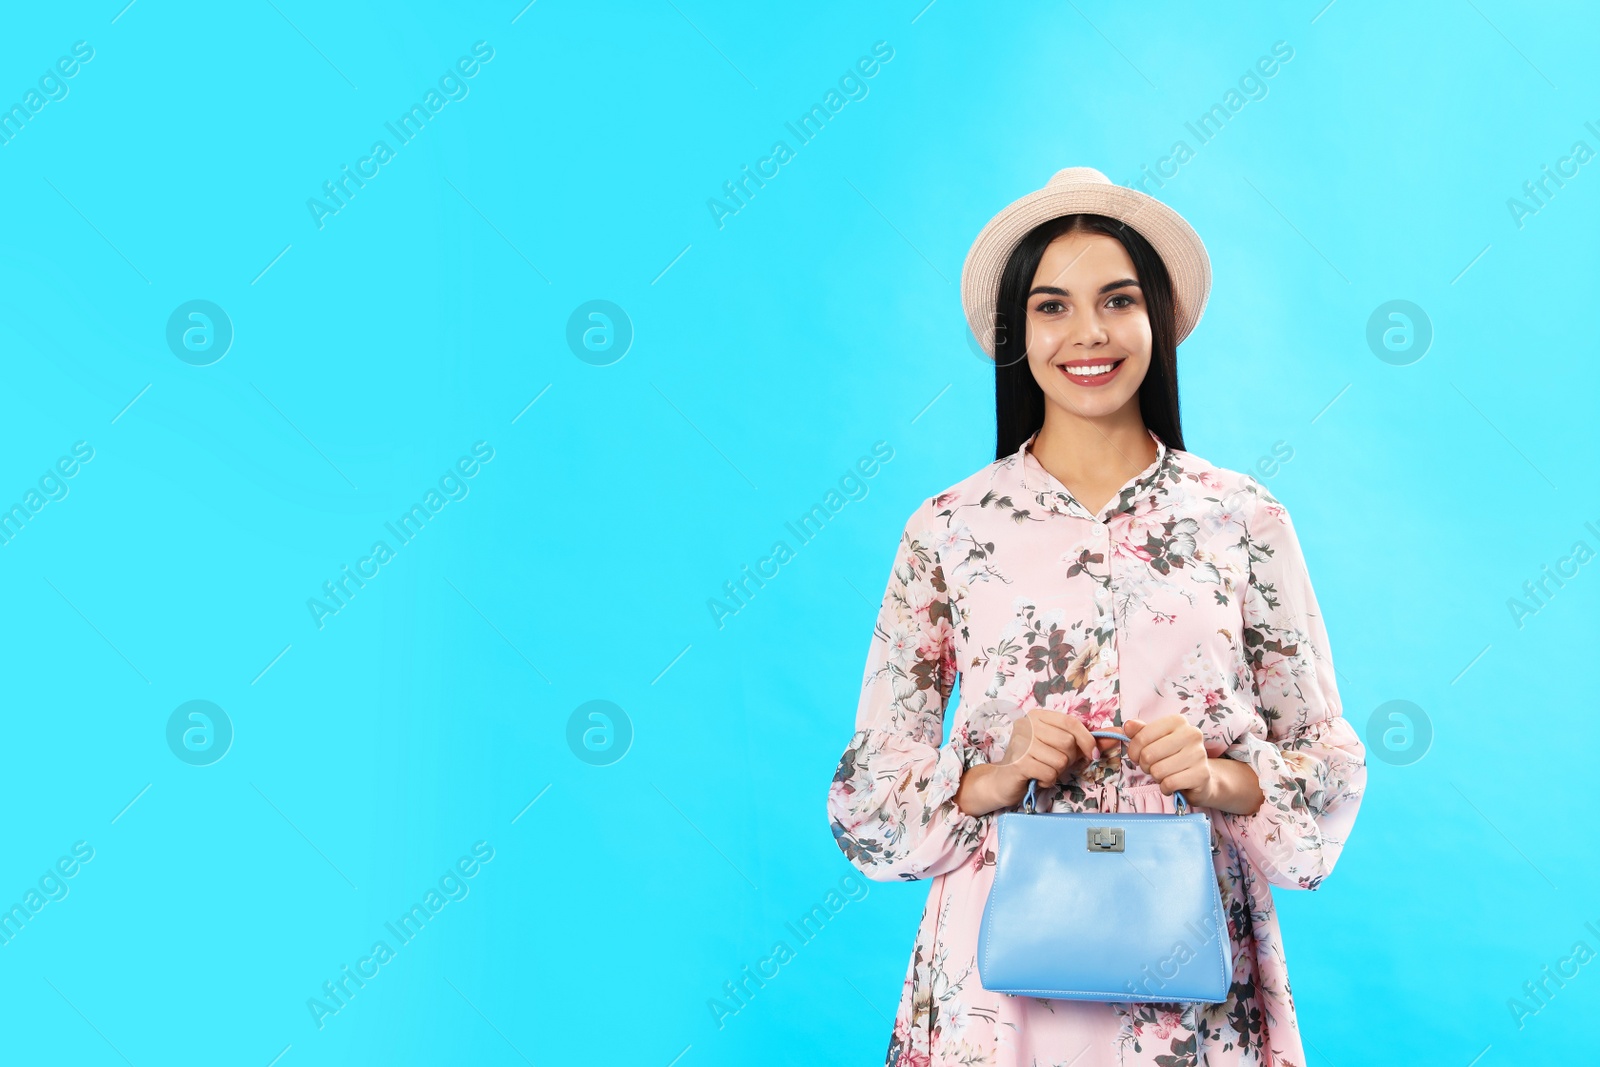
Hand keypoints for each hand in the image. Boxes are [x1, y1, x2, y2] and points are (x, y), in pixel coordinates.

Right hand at [957, 709, 1120, 814]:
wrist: (1002, 781)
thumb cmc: (1034, 762)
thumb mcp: (1060, 748)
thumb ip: (1087, 741)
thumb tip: (1118, 733)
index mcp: (1038, 716)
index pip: (1072, 723)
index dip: (1087, 740)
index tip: (1093, 755)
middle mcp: (1027, 725)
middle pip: (1068, 743)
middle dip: (1068, 759)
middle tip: (1054, 763)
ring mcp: (1020, 743)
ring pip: (1060, 760)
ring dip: (1056, 772)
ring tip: (1043, 770)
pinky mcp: (1018, 762)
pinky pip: (1049, 773)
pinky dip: (1048, 780)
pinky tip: (1037, 778)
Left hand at [1122, 715, 1214, 804]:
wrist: (1200, 777)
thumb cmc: (1173, 756)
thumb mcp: (1155, 740)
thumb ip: (1140, 732)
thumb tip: (1128, 725)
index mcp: (1177, 721)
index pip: (1142, 736)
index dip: (1134, 750)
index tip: (1137, 756)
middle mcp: (1191, 734)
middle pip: (1148, 755)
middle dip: (1145, 765)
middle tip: (1153, 767)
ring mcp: (1199, 754)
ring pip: (1158, 771)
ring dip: (1156, 777)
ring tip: (1165, 774)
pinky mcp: (1201, 775)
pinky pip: (1169, 783)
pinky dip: (1165, 788)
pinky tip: (1172, 784)